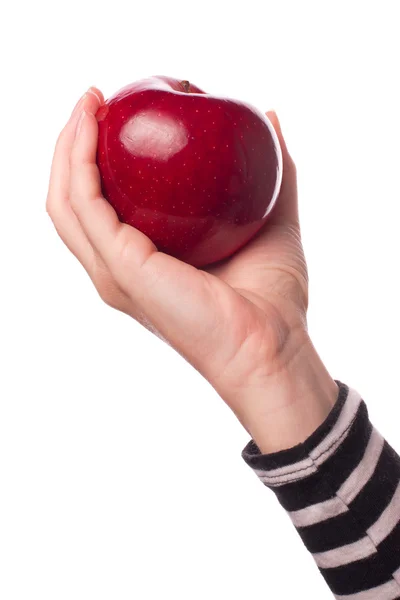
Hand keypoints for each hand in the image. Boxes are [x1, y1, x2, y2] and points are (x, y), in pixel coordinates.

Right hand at [46, 88, 336, 451]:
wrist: (274, 345)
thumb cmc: (273, 297)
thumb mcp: (275, 217)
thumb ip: (276, 170)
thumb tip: (272, 119)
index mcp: (146, 260)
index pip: (104, 204)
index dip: (100, 156)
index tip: (117, 111)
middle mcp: (121, 266)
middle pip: (74, 198)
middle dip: (73, 145)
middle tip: (96, 99)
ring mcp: (115, 270)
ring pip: (67, 200)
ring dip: (67, 146)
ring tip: (88, 101)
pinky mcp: (121, 267)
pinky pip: (86, 204)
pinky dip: (81, 160)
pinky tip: (93, 123)